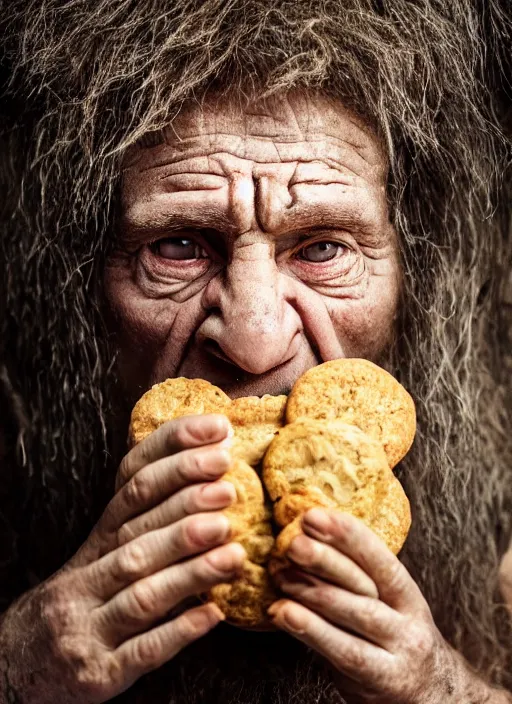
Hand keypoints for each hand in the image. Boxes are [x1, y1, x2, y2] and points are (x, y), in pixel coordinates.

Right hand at [0, 415, 245, 703]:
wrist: (18, 663)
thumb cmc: (84, 596)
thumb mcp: (103, 553)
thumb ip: (146, 520)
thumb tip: (211, 477)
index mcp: (97, 538)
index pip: (133, 482)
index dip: (174, 452)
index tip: (216, 433)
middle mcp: (88, 575)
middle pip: (137, 533)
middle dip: (184, 508)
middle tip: (227, 489)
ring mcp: (90, 625)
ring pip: (142, 591)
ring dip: (189, 568)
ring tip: (232, 549)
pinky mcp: (99, 672)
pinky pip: (143, 650)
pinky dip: (179, 631)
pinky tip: (213, 613)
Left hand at [268, 508, 471, 703]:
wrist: (431, 697)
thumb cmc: (391, 640)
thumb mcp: (385, 606)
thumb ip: (354, 580)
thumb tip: (305, 539)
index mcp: (405, 593)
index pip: (379, 559)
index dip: (348, 535)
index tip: (314, 516)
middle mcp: (407, 619)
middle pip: (365, 585)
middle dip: (326, 560)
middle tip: (293, 542)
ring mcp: (397, 651)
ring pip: (355, 616)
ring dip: (313, 593)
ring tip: (281, 575)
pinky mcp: (381, 679)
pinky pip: (344, 652)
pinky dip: (312, 631)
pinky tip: (284, 614)